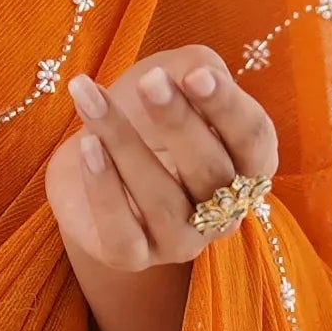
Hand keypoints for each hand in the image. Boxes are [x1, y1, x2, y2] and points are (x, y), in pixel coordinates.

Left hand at [48, 48, 277, 330]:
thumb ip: (189, 72)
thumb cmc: (144, 119)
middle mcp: (223, 214)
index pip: (251, 140)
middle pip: (209, 171)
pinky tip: (80, 148)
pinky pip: (120, 232)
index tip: (196, 69)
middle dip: (176, 124)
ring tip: (90, 93)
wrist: (96, 183)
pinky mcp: (128, 262)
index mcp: (249, 170)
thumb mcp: (176, 84)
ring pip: (161, 200)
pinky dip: (101, 191)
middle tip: (147, 81)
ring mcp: (178, 246)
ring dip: (125, 147)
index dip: (227, 108)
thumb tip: (186, 68)